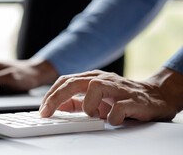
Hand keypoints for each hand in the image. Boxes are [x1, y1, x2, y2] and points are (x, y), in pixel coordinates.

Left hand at [39, 68, 182, 125]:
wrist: (155, 95)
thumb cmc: (122, 96)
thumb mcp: (96, 97)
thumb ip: (78, 101)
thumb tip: (58, 107)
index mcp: (92, 77)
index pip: (65, 81)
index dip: (51, 95)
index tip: (42, 110)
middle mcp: (102, 79)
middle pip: (73, 82)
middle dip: (55, 98)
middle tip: (46, 113)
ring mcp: (117, 87)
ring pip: (94, 88)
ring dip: (88, 106)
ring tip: (93, 115)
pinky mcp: (132, 99)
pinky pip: (118, 108)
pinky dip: (112, 117)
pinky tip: (113, 120)